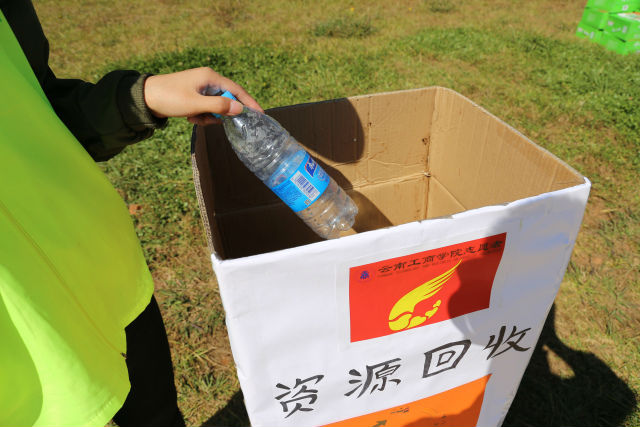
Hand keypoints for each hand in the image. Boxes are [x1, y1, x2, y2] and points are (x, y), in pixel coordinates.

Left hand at [143, 67, 263, 125]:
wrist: (145, 98)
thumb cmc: (170, 98)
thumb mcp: (196, 105)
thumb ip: (219, 107)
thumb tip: (240, 109)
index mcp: (210, 77)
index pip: (237, 90)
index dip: (249, 102)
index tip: (260, 114)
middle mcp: (208, 80)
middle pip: (226, 100)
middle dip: (220, 114)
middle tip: (209, 120)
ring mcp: (201, 88)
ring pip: (216, 107)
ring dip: (208, 116)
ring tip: (194, 118)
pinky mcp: (195, 95)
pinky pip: (206, 108)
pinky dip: (201, 115)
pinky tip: (189, 117)